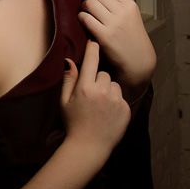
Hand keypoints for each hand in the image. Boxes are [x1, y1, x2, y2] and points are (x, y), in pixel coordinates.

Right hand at [60, 40, 129, 156]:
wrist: (89, 146)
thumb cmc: (73, 123)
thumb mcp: (64, 102)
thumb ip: (68, 79)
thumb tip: (70, 60)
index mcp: (85, 88)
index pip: (92, 60)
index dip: (93, 48)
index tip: (94, 42)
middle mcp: (102, 91)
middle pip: (104, 73)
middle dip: (98, 79)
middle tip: (91, 94)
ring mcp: (116, 100)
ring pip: (114, 84)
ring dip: (108, 90)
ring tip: (101, 104)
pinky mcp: (125, 108)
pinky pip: (121, 97)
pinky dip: (116, 101)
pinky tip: (108, 112)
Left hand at [78, 0, 155, 96]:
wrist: (138, 61)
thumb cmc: (130, 37)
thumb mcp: (129, 15)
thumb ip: (114, 1)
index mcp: (130, 4)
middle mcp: (123, 12)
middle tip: (87, 3)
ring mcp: (114, 24)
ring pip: (89, 3)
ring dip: (83, 7)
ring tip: (87, 13)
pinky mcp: (104, 36)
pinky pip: (85, 18)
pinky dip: (81, 18)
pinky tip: (85, 22)